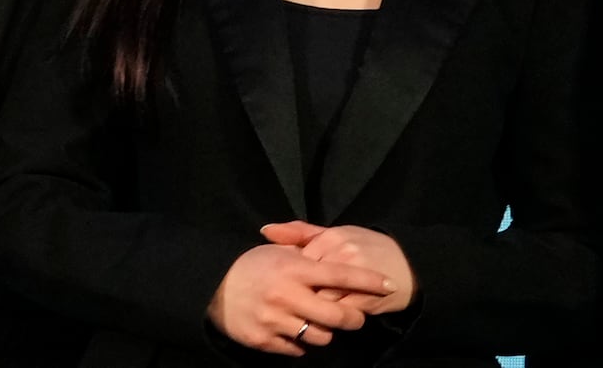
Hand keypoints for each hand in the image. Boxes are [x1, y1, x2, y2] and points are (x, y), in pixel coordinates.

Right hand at [207, 243, 388, 354]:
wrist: (213, 288)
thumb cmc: (251, 265)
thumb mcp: (278, 251)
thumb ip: (307, 253)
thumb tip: (335, 256)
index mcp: (295, 269)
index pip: (341, 274)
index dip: (368, 280)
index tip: (388, 284)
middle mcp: (288, 295)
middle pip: (337, 315)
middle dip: (353, 318)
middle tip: (356, 316)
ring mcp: (276, 321)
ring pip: (319, 337)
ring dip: (325, 332)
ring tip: (320, 324)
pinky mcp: (265, 341)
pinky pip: (296, 350)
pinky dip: (300, 343)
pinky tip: (296, 331)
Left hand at [261, 222, 415, 313]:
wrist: (408, 264)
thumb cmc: (367, 247)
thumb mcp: (335, 234)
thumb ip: (300, 232)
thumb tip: (265, 231)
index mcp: (332, 237)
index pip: (298, 261)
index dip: (292, 277)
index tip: (292, 284)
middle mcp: (342, 255)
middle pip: (307, 283)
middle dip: (300, 296)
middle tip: (295, 303)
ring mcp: (354, 278)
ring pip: (321, 302)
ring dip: (315, 311)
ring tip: (313, 313)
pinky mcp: (364, 299)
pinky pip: (338, 315)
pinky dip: (332, 320)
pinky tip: (331, 319)